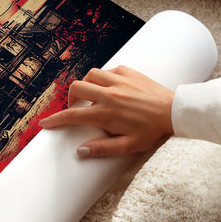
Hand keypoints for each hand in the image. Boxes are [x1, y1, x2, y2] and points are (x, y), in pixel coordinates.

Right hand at [39, 65, 173, 157]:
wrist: (175, 112)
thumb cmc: (152, 131)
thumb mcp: (128, 146)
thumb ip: (103, 148)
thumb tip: (80, 151)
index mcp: (106, 113)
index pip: (72, 116)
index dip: (55, 120)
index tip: (45, 123)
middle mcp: (109, 94)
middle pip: (76, 88)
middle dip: (70, 98)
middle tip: (76, 107)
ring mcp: (118, 81)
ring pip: (90, 75)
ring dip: (86, 85)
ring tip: (92, 95)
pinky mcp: (129, 72)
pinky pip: (108, 70)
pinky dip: (104, 77)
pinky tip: (110, 87)